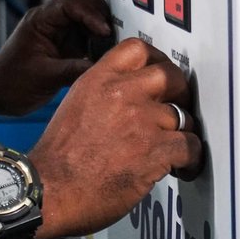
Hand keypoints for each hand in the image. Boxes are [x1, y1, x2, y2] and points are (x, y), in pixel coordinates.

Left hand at [0, 0, 115, 116]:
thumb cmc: (11, 83)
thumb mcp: (44, 78)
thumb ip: (74, 70)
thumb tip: (104, 66)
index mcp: (41, 20)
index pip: (71, 2)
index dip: (91, 15)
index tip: (104, 32)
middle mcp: (50, 19)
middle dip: (99, 13)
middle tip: (111, 35)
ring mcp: (58, 29)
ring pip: (87, 13)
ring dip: (100, 25)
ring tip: (109, 45)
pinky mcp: (65, 43)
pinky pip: (86, 32)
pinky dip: (97, 39)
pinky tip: (102, 53)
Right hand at [29, 38, 200, 237]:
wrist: (49, 190)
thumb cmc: (57, 158)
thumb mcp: (74, 106)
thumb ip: (103, 94)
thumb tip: (128, 98)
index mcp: (97, 80)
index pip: (137, 49)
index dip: (156, 59)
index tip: (161, 73)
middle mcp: (121, 93)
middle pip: (170, 76)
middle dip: (180, 92)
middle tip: (178, 107)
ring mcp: (141, 121)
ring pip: (184, 115)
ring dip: (183, 132)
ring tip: (177, 147)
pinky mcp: (155, 151)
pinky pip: (191, 146)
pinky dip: (190, 159)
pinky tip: (183, 167)